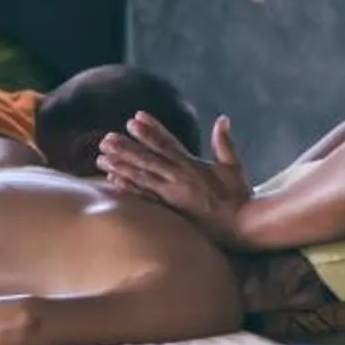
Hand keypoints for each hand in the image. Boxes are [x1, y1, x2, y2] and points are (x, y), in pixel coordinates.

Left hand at [97, 111, 253, 246]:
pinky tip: (115, 182)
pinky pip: (146, 198)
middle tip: (106, 138)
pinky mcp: (171, 211)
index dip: (151, 129)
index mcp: (193, 165)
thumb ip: (225, 143)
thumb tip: (223, 119)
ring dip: (122, 165)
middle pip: (148, 158)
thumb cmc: (239, 197)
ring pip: (143, 176)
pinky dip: (130, 189)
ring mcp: (173, 194)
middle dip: (126, 147)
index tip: (134, 118)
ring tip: (102, 157)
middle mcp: (180, 177)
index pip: (168, 142)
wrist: (242, 227)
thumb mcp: (234, 167)